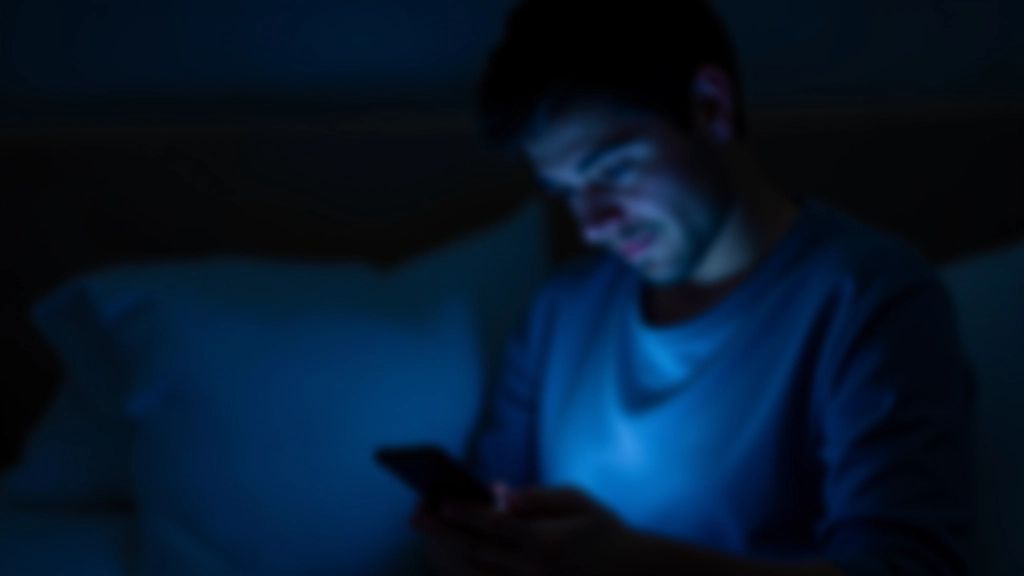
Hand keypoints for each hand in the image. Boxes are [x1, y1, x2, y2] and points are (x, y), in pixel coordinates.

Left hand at [411, 485, 635, 575]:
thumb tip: (501, 495)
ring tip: (426, 534)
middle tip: (416, 516)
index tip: (441, 501)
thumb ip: (539, 497)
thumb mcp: (579, 501)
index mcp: (545, 542)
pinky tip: (449, 557)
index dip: (465, 512)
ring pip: (475, 573)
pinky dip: (464, 572)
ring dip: (446, 553)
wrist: (631, 574)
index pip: (494, 525)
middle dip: (443, 532)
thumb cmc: (604, 531)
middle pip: (476, 550)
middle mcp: (532, 571)